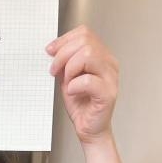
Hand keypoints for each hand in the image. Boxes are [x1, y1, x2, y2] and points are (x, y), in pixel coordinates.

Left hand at [45, 24, 117, 143]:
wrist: (88, 129)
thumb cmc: (81, 105)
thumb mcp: (67, 77)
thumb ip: (64, 62)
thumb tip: (53, 49)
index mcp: (101, 56)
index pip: (84, 33)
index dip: (64, 40)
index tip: (50, 51)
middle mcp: (109, 64)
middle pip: (85, 41)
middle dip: (63, 55)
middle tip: (55, 71)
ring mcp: (111, 77)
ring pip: (88, 55)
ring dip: (70, 69)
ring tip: (67, 83)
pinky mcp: (108, 93)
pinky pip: (88, 80)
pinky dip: (74, 85)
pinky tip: (73, 92)